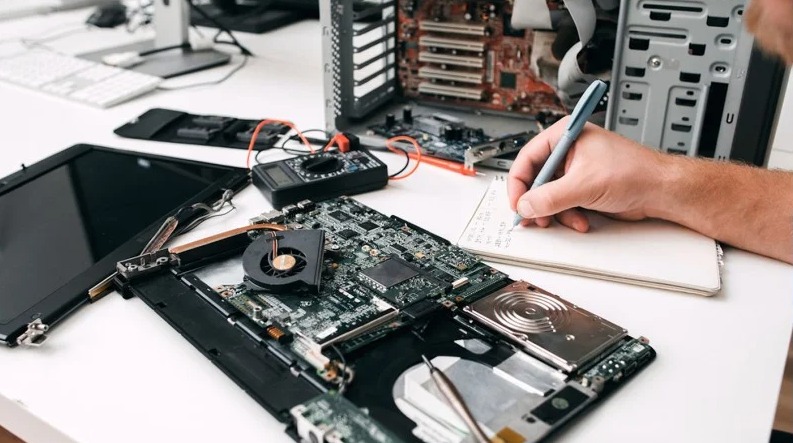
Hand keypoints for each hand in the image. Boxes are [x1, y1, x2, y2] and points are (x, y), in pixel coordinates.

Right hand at [508, 117, 669, 231]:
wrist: (661, 191)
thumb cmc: (635, 172)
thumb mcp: (584, 185)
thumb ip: (550, 197)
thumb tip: (526, 206)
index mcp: (565, 136)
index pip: (528, 158)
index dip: (519, 183)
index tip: (517, 203)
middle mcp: (568, 151)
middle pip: (536, 179)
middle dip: (538, 202)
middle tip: (534, 217)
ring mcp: (576, 171)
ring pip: (549, 195)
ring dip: (556, 212)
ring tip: (568, 219)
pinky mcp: (583, 188)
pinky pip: (563, 204)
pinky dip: (569, 215)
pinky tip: (581, 220)